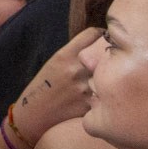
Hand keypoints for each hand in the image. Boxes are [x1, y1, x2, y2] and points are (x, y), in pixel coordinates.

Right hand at [9, 28, 102, 146]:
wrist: (33, 114)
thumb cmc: (43, 86)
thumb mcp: (53, 63)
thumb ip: (74, 54)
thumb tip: (100, 42)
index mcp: (64, 55)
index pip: (93, 34)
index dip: (101, 34)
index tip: (105, 37)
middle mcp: (76, 69)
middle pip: (105, 54)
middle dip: (108, 56)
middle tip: (114, 57)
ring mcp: (84, 88)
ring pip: (108, 76)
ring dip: (109, 77)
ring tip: (106, 80)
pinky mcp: (90, 105)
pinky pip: (104, 95)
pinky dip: (103, 96)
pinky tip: (98, 98)